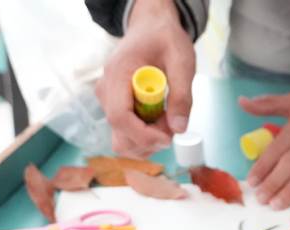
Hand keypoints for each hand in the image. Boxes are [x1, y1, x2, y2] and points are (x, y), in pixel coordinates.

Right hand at [96, 0, 195, 158]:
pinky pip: (127, 134)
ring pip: (123, 140)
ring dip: (149, 141)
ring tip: (167, 118)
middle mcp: (106, 91)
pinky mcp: (116, 107)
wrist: (150, 28)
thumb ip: (182, 95)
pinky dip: (146, 137)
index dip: (143, 135)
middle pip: (120, 136)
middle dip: (149, 140)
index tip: (167, 137)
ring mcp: (109, 101)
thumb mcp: (182, 62)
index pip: (120, 117)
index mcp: (118, 75)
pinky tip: (160, 120)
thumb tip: (179, 129)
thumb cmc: (165, 39)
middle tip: (172, 123)